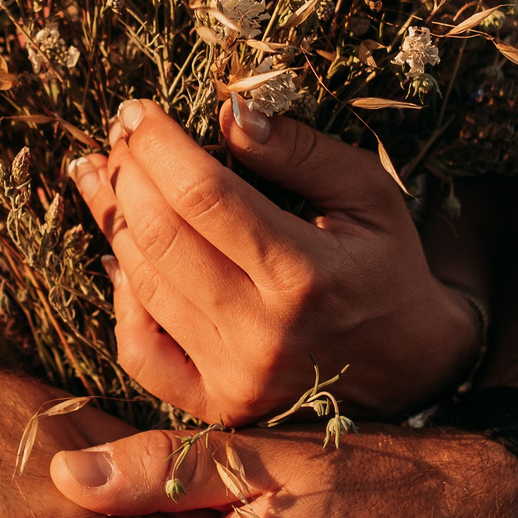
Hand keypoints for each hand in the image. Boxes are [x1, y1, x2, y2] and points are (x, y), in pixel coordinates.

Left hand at [68, 99, 482, 424]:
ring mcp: (235, 377)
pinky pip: (141, 353)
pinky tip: (121, 257)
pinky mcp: (218, 405)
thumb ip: (300, 152)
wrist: (414, 367)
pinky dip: (122, 302)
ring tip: (103, 176)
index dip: (159, 146)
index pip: (204, 197)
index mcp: (304, 276)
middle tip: (119, 137)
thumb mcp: (367, 193)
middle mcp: (263, 333)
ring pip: (143, 286)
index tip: (138, 112)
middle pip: (161, 237)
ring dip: (114, 222)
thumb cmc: (387, 265)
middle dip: (128, 175)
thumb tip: (229, 114)